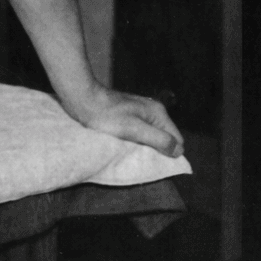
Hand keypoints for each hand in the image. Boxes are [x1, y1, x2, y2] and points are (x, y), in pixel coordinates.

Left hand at [61, 83, 184, 157]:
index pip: (177, 140)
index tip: (155, 162)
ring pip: (152, 136)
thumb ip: (158, 139)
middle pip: (165, 138)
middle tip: (141, 157)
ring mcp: (140, 111)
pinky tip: (126, 143)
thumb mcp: (134, 129)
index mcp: (158, 113)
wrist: (82, 99)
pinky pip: (140, 132)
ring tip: (132, 152)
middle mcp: (152, 111)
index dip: (170, 153)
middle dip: (157, 150)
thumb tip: (178, 151)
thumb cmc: (106, 116)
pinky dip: (135, 140)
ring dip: (145, 146)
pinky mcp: (128, 114)